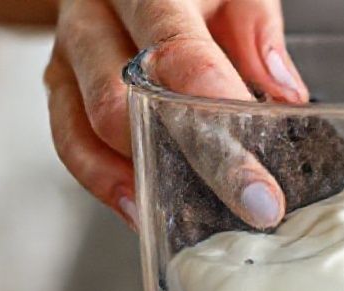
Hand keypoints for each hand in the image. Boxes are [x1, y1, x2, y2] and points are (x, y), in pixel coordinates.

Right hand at [43, 0, 307, 228]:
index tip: (257, 166)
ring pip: (86, 129)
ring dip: (139, 181)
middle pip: (123, 100)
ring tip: (188, 219)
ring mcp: (70, 56)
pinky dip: (105, 182)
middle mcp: (95, 19)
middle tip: (248, 204)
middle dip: (190, 161)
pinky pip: (70, 143)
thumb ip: (256, 27)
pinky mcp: (61, 87)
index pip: (177, 51)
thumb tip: (283, 93)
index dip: (217, 111)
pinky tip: (141, 209)